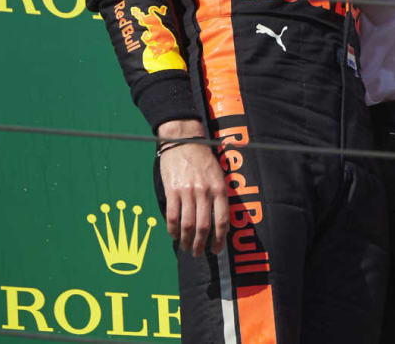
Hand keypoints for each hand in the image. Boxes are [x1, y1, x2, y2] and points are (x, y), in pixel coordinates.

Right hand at [156, 119, 226, 256]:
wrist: (183, 140)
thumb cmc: (203, 158)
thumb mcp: (219, 174)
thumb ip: (220, 194)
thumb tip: (220, 218)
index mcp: (219, 188)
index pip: (222, 220)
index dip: (220, 239)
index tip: (217, 249)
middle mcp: (204, 192)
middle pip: (204, 226)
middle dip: (202, 244)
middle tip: (199, 253)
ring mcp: (187, 192)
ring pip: (187, 224)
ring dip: (187, 240)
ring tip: (186, 248)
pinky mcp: (172, 191)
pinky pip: (172, 215)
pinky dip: (172, 229)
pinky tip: (173, 235)